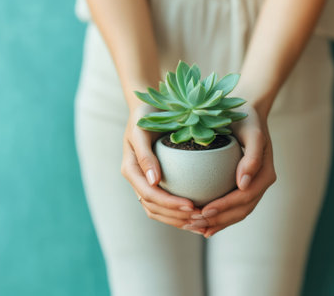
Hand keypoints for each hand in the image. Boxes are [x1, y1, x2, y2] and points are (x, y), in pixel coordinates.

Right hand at [120, 104, 205, 233]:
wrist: (149, 110)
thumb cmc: (146, 116)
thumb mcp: (142, 130)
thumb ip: (145, 155)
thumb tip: (153, 180)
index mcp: (131, 170)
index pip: (150, 195)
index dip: (170, 204)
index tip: (192, 205)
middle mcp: (138, 180)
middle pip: (154, 208)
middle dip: (176, 217)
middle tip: (201, 218)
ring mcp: (146, 183)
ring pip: (159, 211)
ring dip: (179, 221)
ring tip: (202, 223)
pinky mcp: (156, 183)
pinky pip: (165, 205)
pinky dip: (180, 214)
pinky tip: (199, 217)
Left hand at [185, 106, 276, 237]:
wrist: (248, 111)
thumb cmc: (247, 118)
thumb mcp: (252, 132)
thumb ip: (253, 156)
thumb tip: (242, 184)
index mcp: (265, 174)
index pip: (244, 198)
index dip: (224, 208)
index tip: (203, 211)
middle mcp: (260, 184)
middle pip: (240, 211)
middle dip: (218, 221)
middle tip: (194, 224)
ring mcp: (252, 186)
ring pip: (236, 213)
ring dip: (216, 223)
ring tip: (194, 228)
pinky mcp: (242, 185)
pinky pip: (231, 206)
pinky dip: (218, 217)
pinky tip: (200, 222)